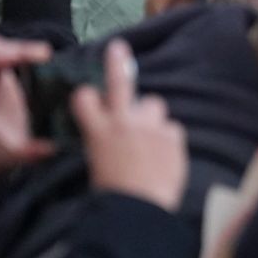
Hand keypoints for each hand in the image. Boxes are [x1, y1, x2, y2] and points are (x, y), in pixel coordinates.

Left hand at [0, 36, 57, 188]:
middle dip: (19, 46)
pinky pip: (2, 55)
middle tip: (46, 58)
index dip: (15, 52)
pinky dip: (20, 53)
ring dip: (19, 47)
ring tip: (44, 59)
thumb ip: (28, 153)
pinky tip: (40, 64)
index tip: (44, 56)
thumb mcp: (8, 159)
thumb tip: (54, 147)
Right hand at [72, 39, 186, 209]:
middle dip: (117, 63)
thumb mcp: (97, 164)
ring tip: (151, 138)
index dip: (88, 96)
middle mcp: (122, 122)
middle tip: (118, 47)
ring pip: (153, 104)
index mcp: (97, 131)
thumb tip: (112, 136)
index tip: (91, 96)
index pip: (85, 97)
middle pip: (120, 82)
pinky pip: (171, 128)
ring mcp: (149, 126)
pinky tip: (165, 155)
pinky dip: (168, 138)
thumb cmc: (112, 194)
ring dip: (152, 116)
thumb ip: (105, 142)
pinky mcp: (172, 136)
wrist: (139, 210)